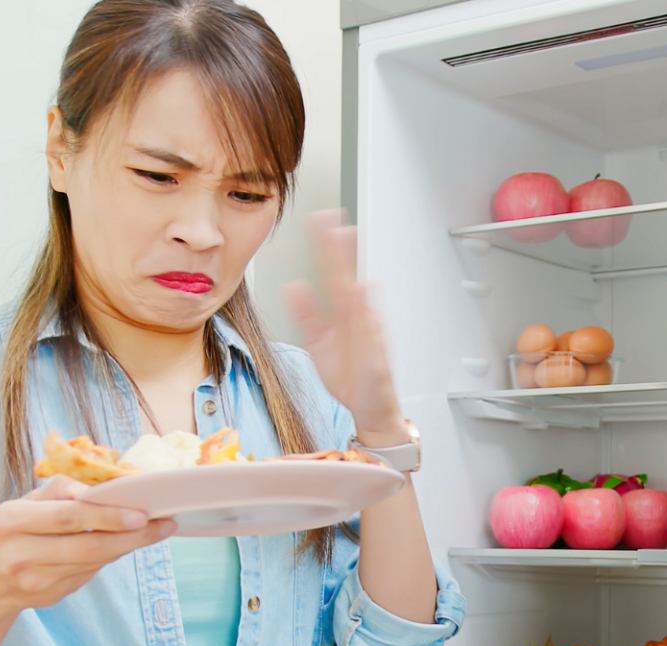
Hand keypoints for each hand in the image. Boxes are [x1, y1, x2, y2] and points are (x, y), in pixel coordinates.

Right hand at [0, 476, 174, 634]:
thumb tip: (105, 488)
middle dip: (131, 536)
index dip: (108, 515)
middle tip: (162, 525)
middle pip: (88, 545)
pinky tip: (127, 543)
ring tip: (156, 530)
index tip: (141, 513)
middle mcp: (21, 554)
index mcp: (13, 521)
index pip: (68, 517)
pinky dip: (112, 556)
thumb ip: (59, 493)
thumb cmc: (11, 530)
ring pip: (94, 562)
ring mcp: (36, 580)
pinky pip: (90, 573)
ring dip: (129, 546)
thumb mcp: (23, 504)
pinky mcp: (51, 595)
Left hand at [283, 211, 407, 444]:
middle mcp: (353, 316)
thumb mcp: (317, 344)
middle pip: (342, 274)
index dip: (324, 248)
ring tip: (342, 236)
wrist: (369, 407)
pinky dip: (364, 305)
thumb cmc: (348, 378)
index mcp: (339, 314)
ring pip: (354, 290)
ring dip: (349, 266)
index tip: (318, 222)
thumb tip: (293, 288)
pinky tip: (359, 286)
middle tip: (328, 217)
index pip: (330, 274)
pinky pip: (367, 324)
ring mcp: (364, 328)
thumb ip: (306, 316)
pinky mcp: (372, 346)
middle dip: (334, 246)